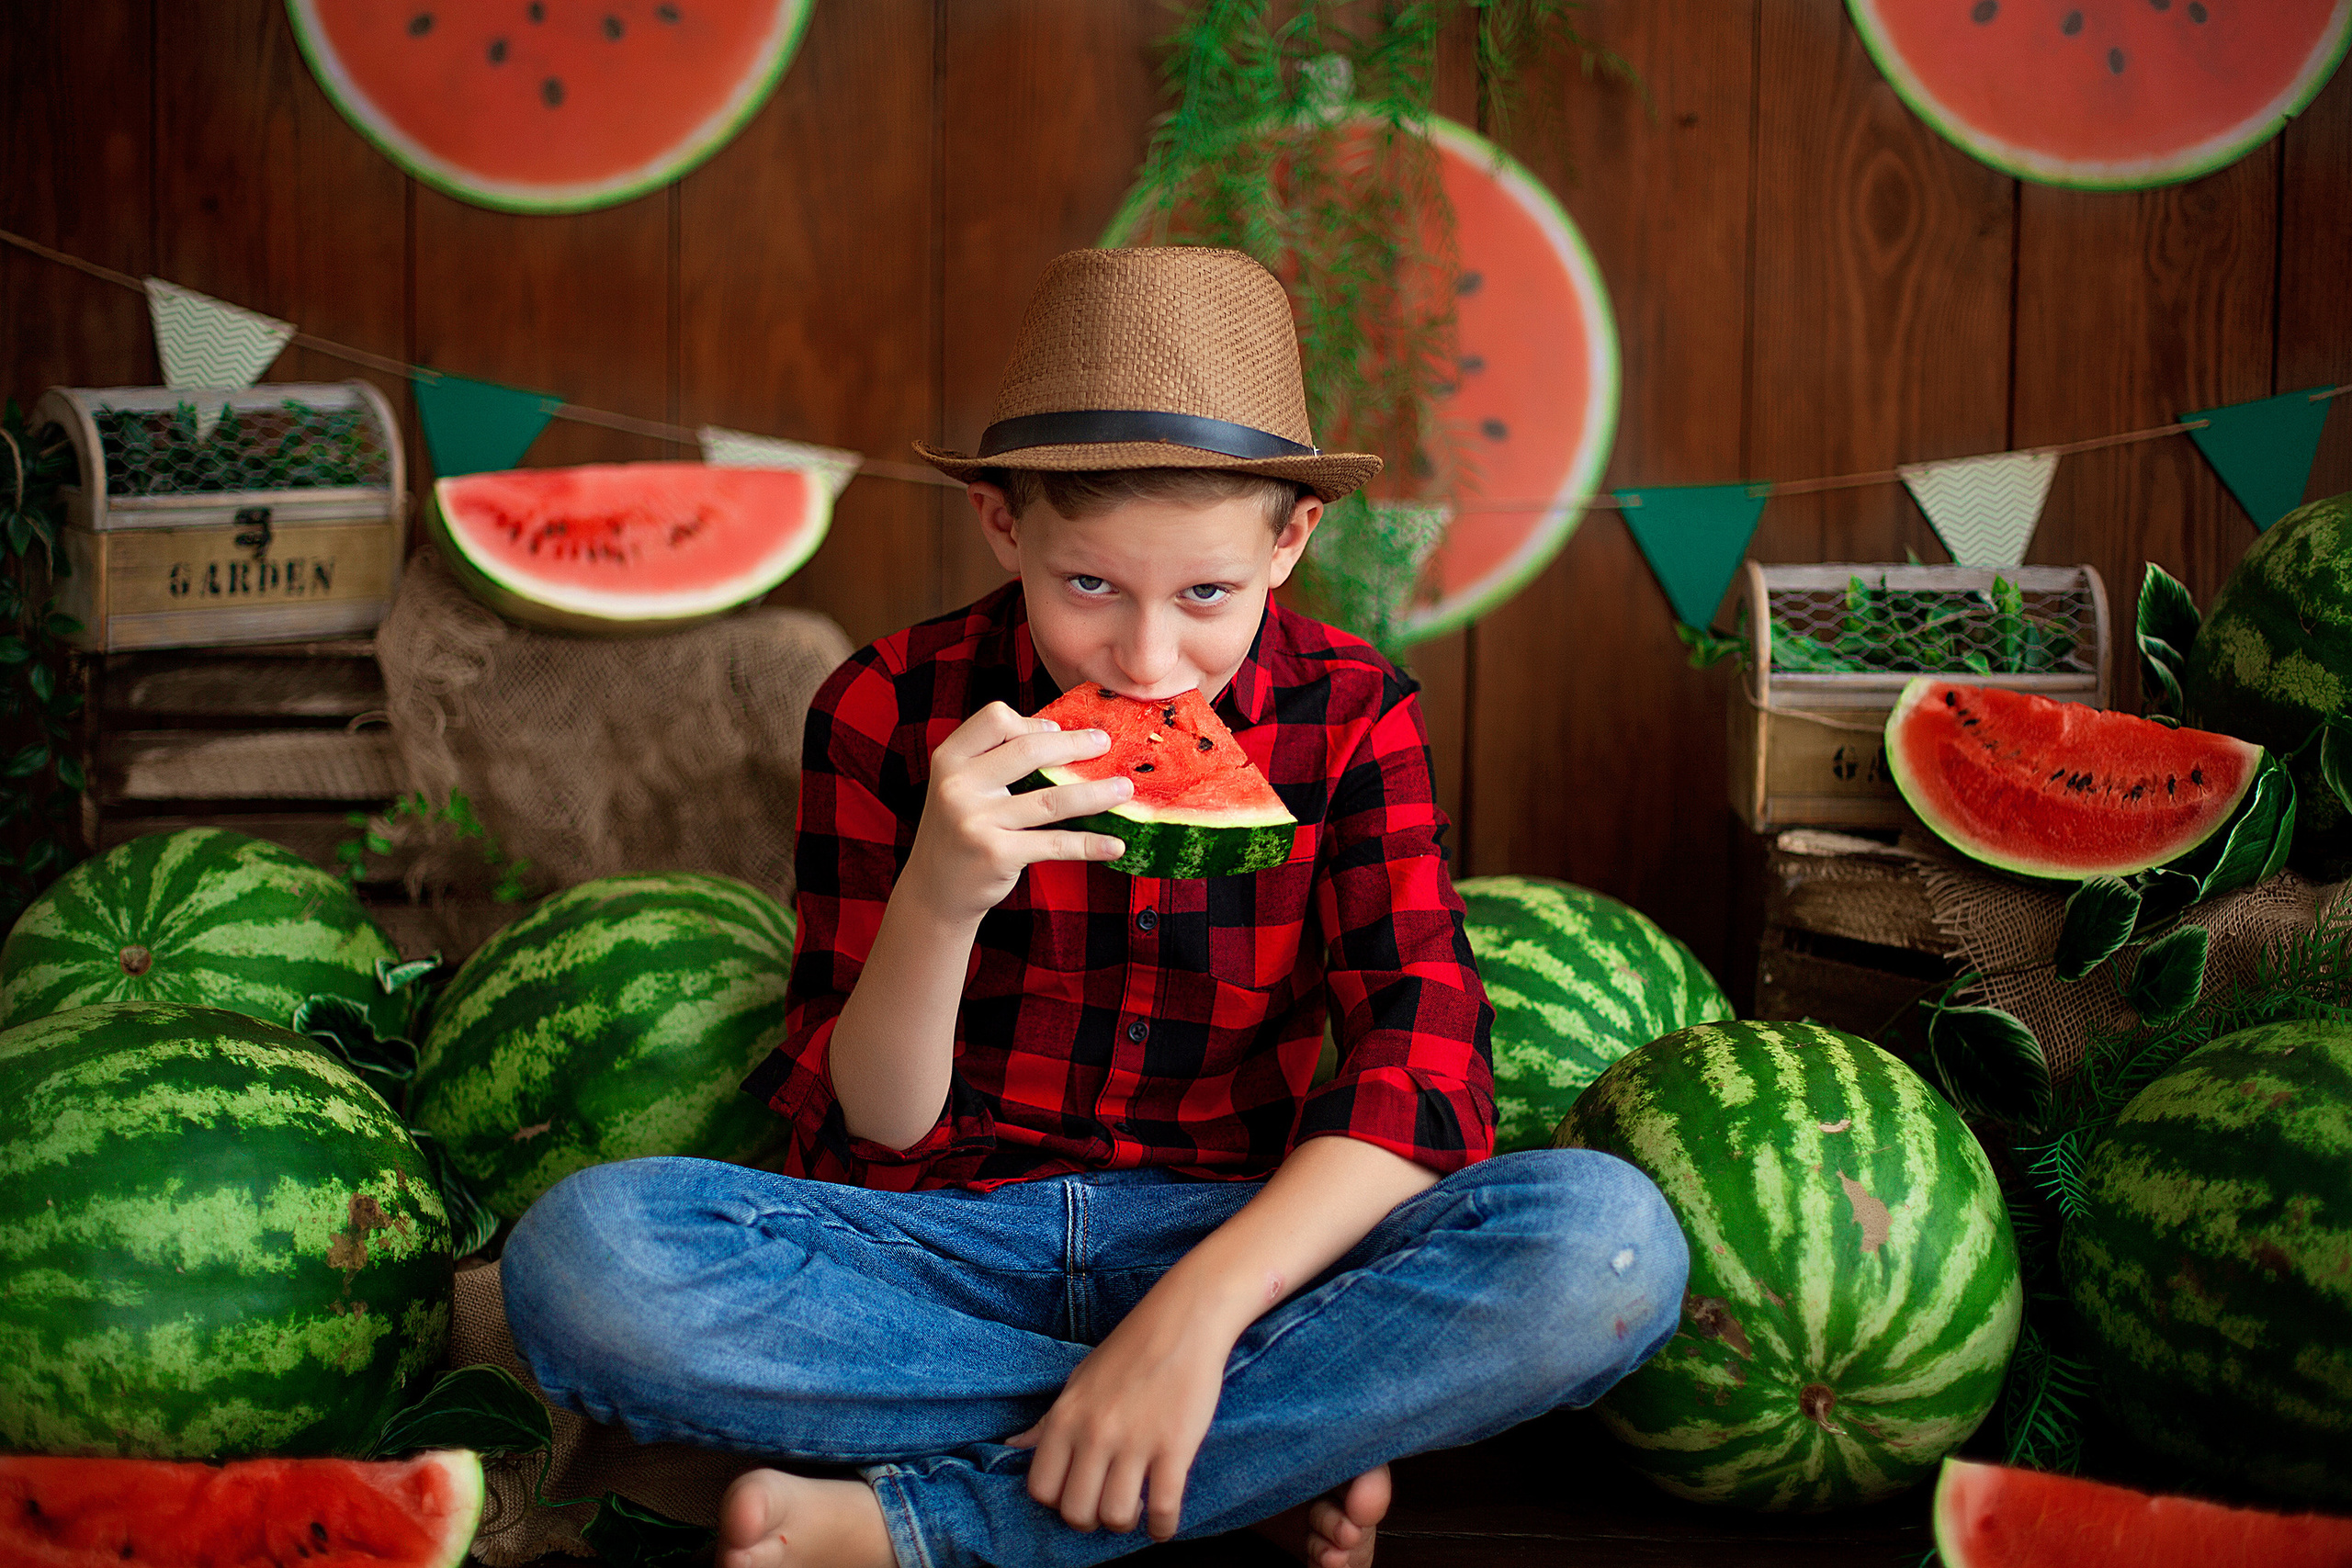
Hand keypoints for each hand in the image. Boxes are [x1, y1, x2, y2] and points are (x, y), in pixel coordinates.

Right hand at [902, 702, 1131, 921]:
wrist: (934, 890)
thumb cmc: (960, 830)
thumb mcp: (961, 786)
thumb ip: (995, 760)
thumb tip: (1063, 735)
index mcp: (950, 760)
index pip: (995, 719)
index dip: (1031, 722)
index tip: (1057, 731)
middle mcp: (958, 786)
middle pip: (1029, 750)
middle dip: (1075, 745)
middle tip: (1105, 744)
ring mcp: (976, 821)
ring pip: (1052, 799)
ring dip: (1096, 793)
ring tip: (1125, 789)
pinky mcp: (996, 854)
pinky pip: (1055, 844)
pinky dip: (1090, 844)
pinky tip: (1116, 845)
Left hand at [1006, 1292, 1230, 1541]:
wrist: (1183, 1320)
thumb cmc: (1128, 1350)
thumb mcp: (1078, 1381)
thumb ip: (1047, 1422)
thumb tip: (1010, 1448)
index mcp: (1066, 1417)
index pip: (1041, 1489)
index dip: (1058, 1502)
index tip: (1078, 1496)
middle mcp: (1094, 1433)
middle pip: (1077, 1512)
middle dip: (1091, 1520)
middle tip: (1107, 1506)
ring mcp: (1135, 1441)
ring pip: (1117, 1516)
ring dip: (1126, 1523)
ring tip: (1137, 1508)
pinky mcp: (1175, 1446)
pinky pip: (1164, 1508)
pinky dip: (1163, 1528)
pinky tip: (1164, 1523)